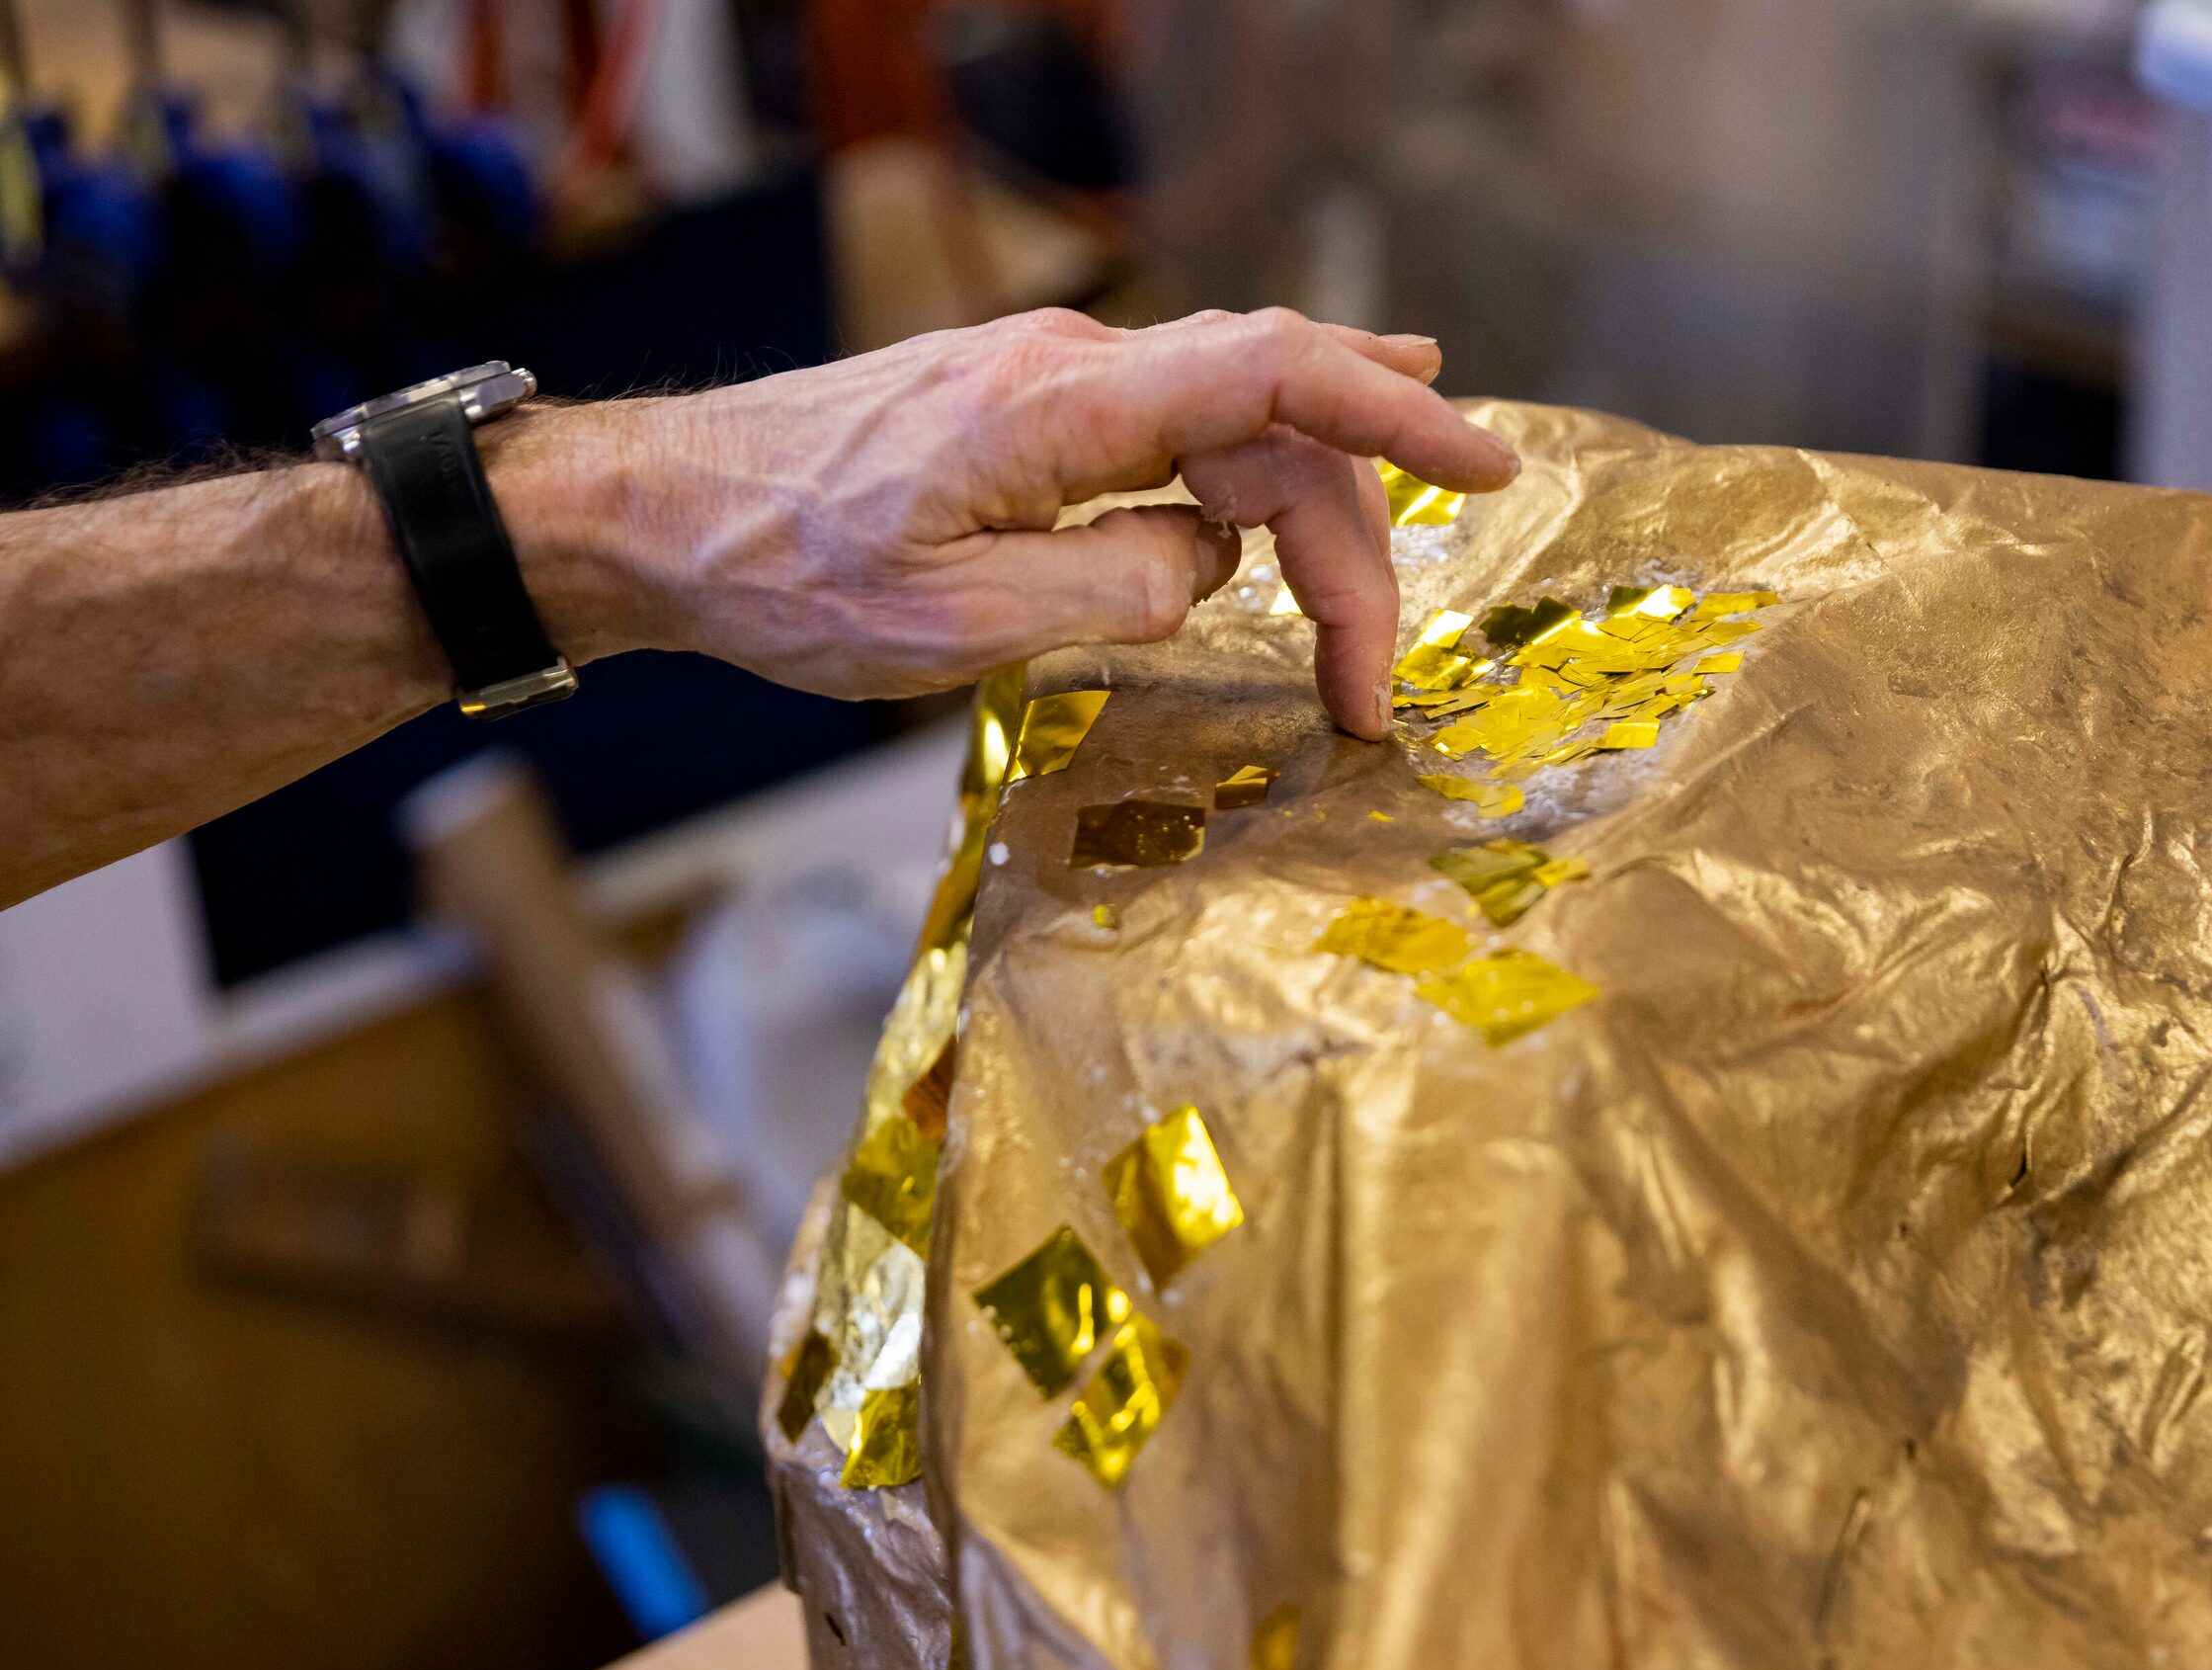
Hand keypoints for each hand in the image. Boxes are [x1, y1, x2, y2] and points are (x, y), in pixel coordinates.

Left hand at [498, 308, 1519, 737]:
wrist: (656, 515)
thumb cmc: (782, 574)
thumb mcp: (958, 629)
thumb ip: (1118, 593)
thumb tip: (1209, 570)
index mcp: (1063, 409)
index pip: (1272, 376)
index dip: (1396, 413)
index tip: (1491, 464)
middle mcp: (1075, 370)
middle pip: (1274, 427)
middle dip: (1349, 555)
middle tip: (1364, 694)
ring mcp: (1056, 383)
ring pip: (1233, 435)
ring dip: (1301, 542)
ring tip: (1341, 651)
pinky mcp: (1033, 414)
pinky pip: (1179, 435)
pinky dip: (1252, 488)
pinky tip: (1297, 507)